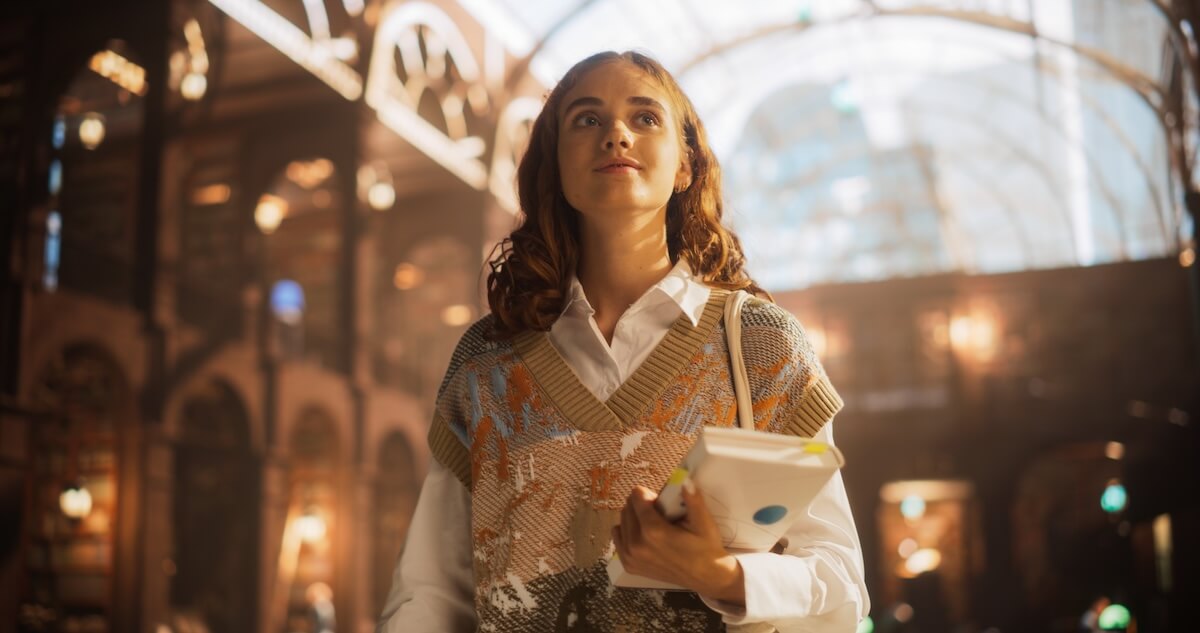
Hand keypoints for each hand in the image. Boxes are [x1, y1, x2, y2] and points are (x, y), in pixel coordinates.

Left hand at [611, 482, 745, 604]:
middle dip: (641, 504)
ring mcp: (631, 557)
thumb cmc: (706, 548)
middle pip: (627, 508)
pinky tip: (641, 533)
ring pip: (621, 521)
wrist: (706, 577)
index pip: (636, 497)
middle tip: (658, 511)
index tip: (660, 500)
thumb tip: (684, 479)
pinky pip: (617, 538)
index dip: (648, 494)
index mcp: (653, 531)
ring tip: (651, 523)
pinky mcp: (629, 565)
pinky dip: (626, 531)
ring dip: (633, 517)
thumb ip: (693, 499)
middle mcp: (637, 544)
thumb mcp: (704, 522)